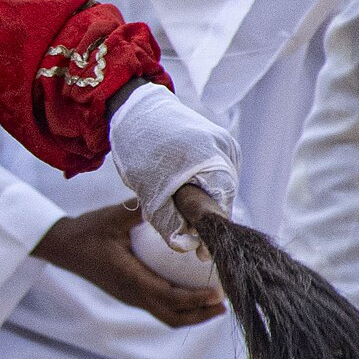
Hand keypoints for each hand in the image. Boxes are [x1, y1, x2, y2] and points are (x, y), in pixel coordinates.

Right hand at [34, 201, 225, 327]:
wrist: (62, 246)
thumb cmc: (87, 231)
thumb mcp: (111, 217)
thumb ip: (139, 210)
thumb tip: (169, 200)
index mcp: (129, 277)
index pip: (168, 296)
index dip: (195, 298)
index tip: (217, 293)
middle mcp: (132, 293)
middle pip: (172, 316)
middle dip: (201, 314)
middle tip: (224, 304)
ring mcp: (130, 297)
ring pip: (166, 315)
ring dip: (192, 314)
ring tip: (213, 304)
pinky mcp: (128, 295)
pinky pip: (158, 308)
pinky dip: (179, 306)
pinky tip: (188, 293)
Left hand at [107, 81, 238, 247]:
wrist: (133, 105)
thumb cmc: (139, 145)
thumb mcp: (149, 190)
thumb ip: (169, 223)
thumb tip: (188, 248)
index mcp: (212, 159)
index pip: (221, 209)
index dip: (209, 234)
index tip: (198, 254)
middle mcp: (225, 149)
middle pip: (221, 199)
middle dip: (199, 217)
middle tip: (176, 226)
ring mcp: (224, 143)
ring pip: (218, 188)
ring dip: (198, 200)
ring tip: (169, 199)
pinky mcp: (219, 140)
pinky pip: (214, 173)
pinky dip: (198, 184)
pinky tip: (177, 182)